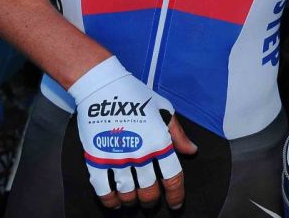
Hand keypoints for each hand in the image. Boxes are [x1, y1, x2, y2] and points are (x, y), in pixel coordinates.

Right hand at [70, 56, 197, 209]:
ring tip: (132, 200)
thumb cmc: (135, 94)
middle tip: (150, 201)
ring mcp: (117, 156)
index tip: (175, 203)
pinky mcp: (96, 157)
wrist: (102, 86)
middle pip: (149, 190)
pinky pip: (103, 188)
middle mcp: (140, 152)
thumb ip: (178, 134)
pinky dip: (109, 200)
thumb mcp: (164, 109)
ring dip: (132, 201)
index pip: (172, 177)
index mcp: (159, 141)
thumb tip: (191, 151)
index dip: (176, 195)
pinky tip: (114, 202)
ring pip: (128, 193)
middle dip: (151, 200)